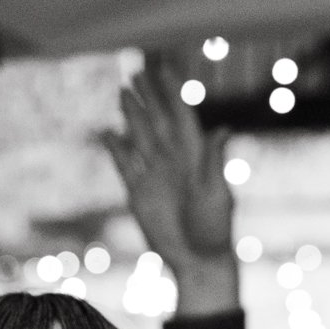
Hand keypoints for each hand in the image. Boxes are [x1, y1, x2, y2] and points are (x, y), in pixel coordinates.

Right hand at [101, 60, 238, 314]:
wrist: (196, 260)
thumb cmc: (214, 229)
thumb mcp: (217, 194)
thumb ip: (213, 162)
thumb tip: (221, 129)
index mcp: (195, 156)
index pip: (181, 115)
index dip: (172, 92)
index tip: (164, 68)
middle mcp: (174, 160)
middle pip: (157, 120)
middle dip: (147, 95)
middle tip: (136, 70)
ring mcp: (155, 174)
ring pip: (140, 136)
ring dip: (131, 114)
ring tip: (122, 91)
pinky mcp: (138, 192)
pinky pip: (124, 163)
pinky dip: (116, 147)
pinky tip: (108, 132)